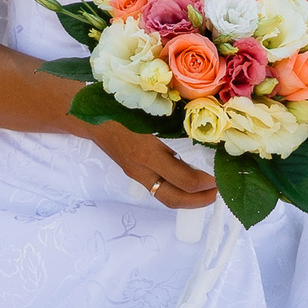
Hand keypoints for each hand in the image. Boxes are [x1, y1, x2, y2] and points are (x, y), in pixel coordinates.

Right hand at [90, 122, 217, 209]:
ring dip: (188, 199)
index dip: (205, 183)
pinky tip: (186, 180)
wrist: (87, 115)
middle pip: (174, 199)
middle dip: (199, 201)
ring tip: (206, 191)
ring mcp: (135, 173)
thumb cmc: (119, 106)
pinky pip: (157, 189)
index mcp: (147, 152)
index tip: (220, 178)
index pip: (183, 180)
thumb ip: (173, 123)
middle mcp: (140, 168)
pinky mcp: (133, 172)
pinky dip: (175, 189)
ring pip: (164, 197)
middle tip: (217, 192)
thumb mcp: (150, 112)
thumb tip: (205, 131)